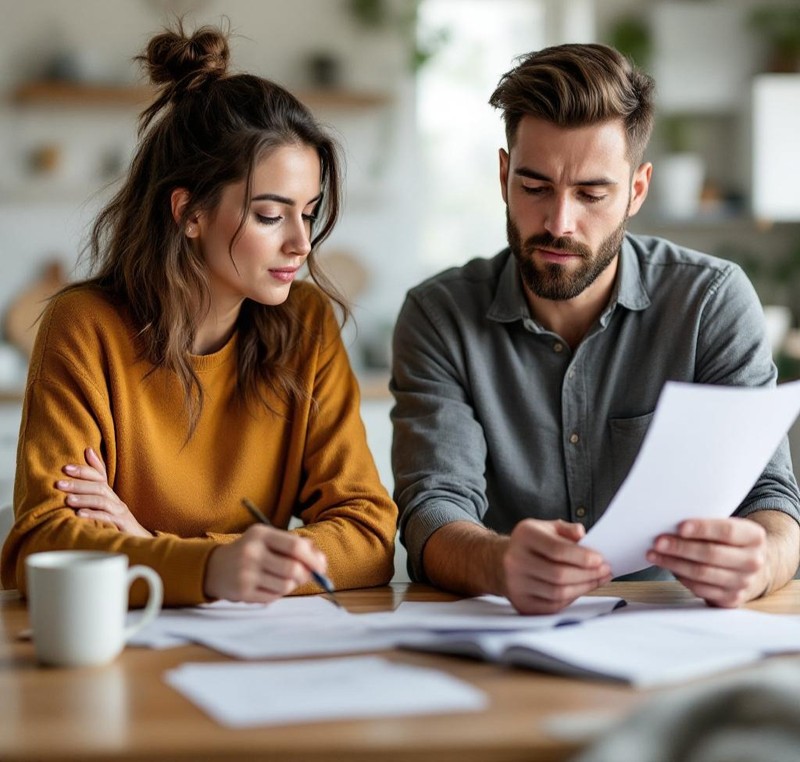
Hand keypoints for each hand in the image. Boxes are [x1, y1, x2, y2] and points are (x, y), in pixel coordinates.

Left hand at [57, 447, 150, 537]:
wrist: (137, 540)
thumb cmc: (117, 523)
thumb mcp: (104, 507)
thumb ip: (93, 490)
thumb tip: (84, 460)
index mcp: (110, 495)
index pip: (99, 476)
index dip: (84, 470)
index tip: (66, 467)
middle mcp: (116, 500)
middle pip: (99, 486)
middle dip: (79, 484)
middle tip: (59, 484)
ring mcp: (120, 512)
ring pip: (102, 501)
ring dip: (84, 499)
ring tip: (67, 500)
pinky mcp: (122, 525)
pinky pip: (107, 518)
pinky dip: (93, 515)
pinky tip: (79, 515)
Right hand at [204, 524, 327, 602]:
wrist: (214, 567)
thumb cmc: (250, 551)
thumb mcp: (268, 539)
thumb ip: (295, 545)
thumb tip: (321, 559)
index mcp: (261, 534)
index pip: (295, 547)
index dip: (313, 558)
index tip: (322, 566)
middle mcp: (252, 552)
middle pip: (293, 569)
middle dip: (305, 575)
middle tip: (306, 576)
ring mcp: (245, 573)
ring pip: (285, 586)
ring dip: (292, 585)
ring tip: (284, 580)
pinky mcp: (242, 592)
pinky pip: (273, 597)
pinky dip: (277, 593)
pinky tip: (269, 586)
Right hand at [503, 519, 611, 613]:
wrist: (499, 562)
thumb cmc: (530, 544)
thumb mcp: (545, 527)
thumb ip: (566, 529)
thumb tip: (582, 534)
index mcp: (524, 536)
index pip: (557, 550)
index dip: (583, 556)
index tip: (601, 559)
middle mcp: (515, 560)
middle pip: (559, 574)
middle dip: (588, 574)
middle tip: (605, 570)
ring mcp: (516, 584)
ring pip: (558, 593)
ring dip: (584, 588)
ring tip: (598, 579)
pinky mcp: (521, 603)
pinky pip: (553, 606)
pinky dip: (571, 599)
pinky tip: (580, 589)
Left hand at [646, 517, 766, 606]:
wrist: (749, 566)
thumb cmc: (728, 541)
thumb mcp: (726, 526)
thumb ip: (706, 524)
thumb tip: (671, 523)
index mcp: (754, 536)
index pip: (727, 531)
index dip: (702, 529)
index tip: (679, 527)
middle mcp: (753, 561)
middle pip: (711, 554)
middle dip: (680, 547)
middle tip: (658, 542)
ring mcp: (744, 582)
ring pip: (702, 573)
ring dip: (674, 563)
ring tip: (654, 554)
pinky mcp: (731, 599)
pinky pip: (700, 589)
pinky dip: (681, 577)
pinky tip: (668, 567)